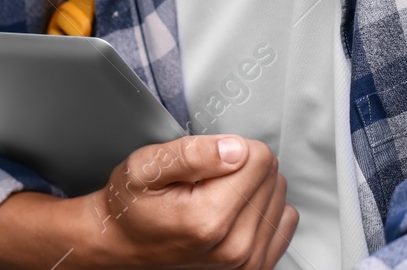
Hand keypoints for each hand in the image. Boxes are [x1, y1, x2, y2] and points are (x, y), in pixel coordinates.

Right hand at [82, 134, 297, 268]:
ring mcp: (247, 262)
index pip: (259, 158)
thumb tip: (235, 149)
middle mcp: (234, 247)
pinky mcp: (255, 267)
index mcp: (209, 219)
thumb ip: (192, 153)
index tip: (206, 164)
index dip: (231, 148)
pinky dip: (264, 208)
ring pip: (279, 194)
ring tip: (215, 196)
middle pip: (272, 176)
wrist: (122, 245)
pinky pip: (285, 219)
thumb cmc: (132, 207)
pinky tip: (235, 210)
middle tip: (206, 181)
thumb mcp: (146, 168)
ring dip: (253, 187)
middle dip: (243, 167)